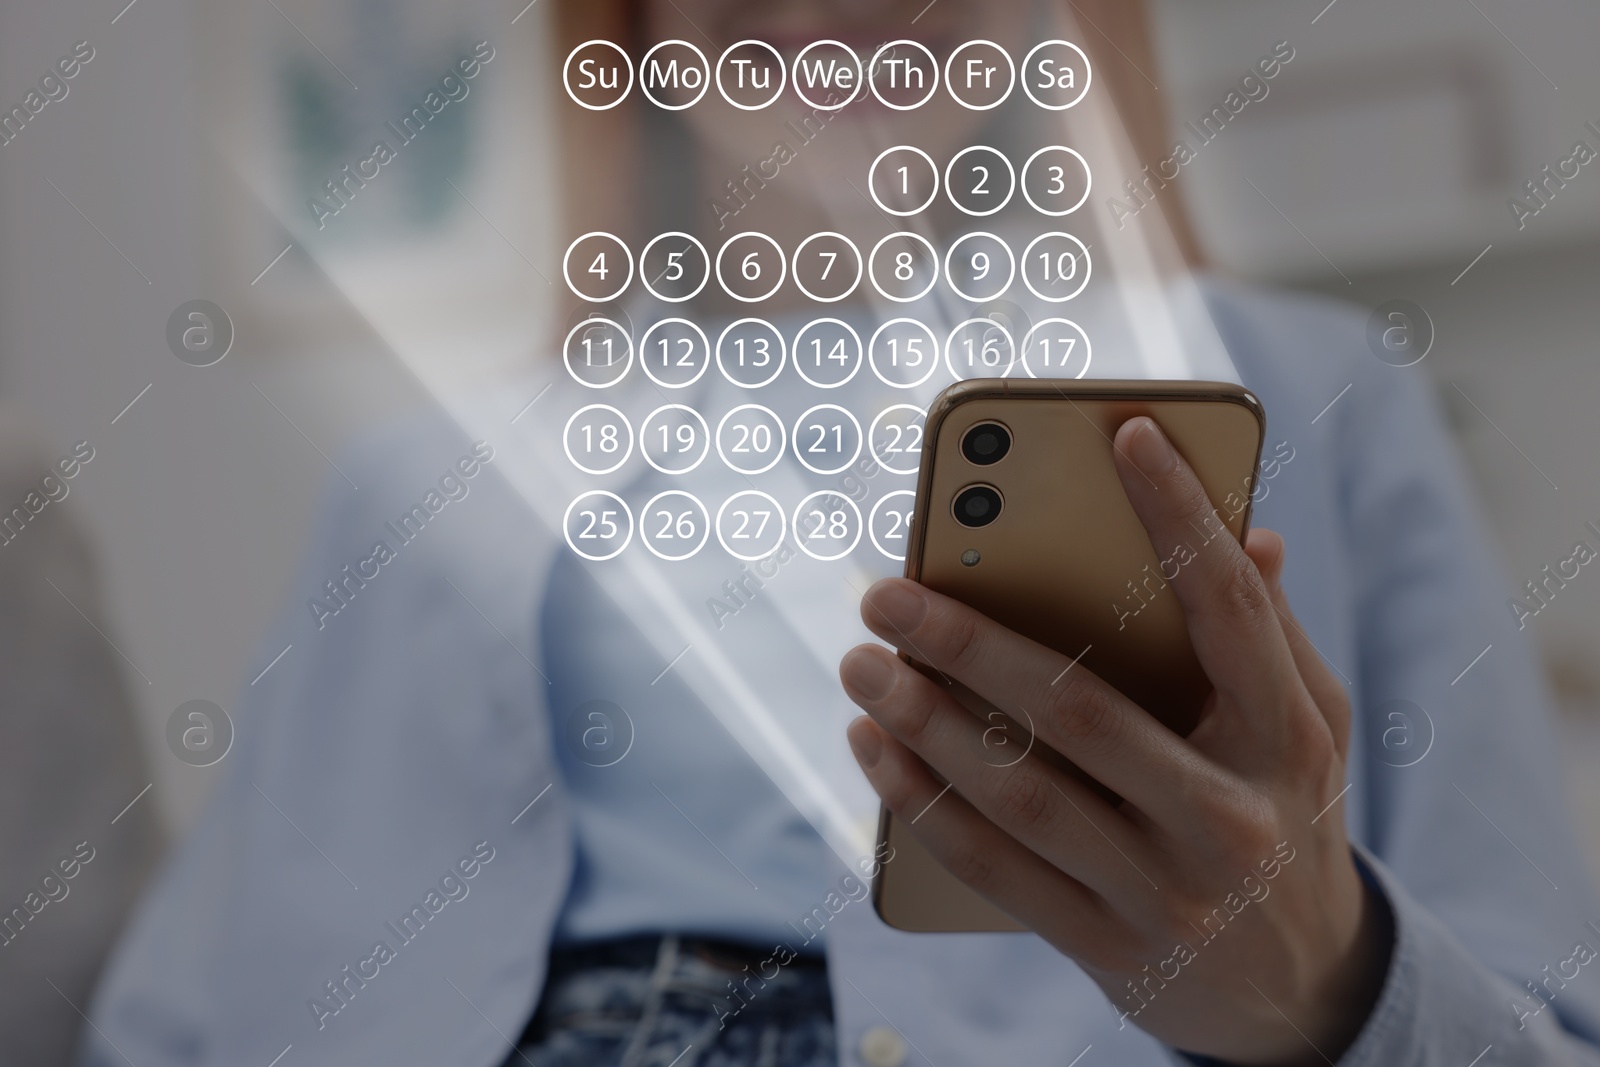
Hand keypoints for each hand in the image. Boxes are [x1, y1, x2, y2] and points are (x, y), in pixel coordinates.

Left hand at [840, 416, 1390, 1064]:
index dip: (1182, 520)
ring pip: (1023, 792)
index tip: (1127, 436)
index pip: (1231, 610)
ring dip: (925, 723)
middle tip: (886, 593)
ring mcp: (1169, 890)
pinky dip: (924, 805)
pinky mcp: (1111, 946)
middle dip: (969, 643)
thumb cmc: (1288, 823)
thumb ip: (1274, 639)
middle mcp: (1230, 815)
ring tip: (861, 665)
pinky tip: (873, 752)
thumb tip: (1254, 537)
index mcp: (1286, 740)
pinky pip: (997, 869)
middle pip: (1081, 709)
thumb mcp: (1311, 735)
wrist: (1303, 996)